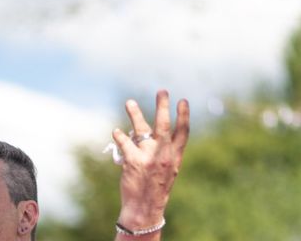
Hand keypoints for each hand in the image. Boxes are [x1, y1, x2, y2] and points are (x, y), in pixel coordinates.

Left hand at [112, 90, 189, 232]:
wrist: (145, 209)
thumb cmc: (154, 188)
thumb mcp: (167, 170)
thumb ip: (161, 151)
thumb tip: (140, 130)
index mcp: (175, 157)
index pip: (183, 133)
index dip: (184, 116)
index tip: (183, 100)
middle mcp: (164, 155)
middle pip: (164, 125)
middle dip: (163, 106)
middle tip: (162, 91)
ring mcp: (149, 157)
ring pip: (142, 129)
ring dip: (135, 114)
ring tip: (129, 102)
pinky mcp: (134, 161)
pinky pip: (125, 142)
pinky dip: (119, 135)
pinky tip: (116, 131)